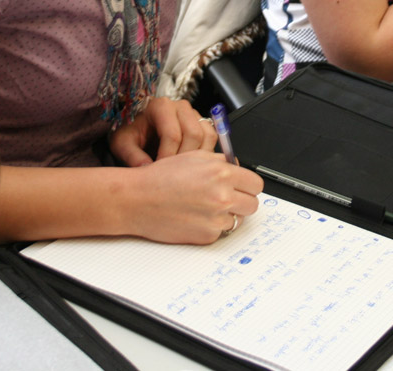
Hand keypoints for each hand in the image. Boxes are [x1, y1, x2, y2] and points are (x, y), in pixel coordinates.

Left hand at [109, 97, 216, 165]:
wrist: (139, 134)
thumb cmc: (131, 137)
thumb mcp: (122, 144)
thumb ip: (132, 156)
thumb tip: (147, 169)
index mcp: (160, 107)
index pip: (172, 134)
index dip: (167, 157)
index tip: (159, 172)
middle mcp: (180, 107)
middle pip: (193, 134)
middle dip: (183, 159)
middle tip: (172, 174)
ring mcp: (194, 114)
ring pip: (207, 136)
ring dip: (197, 158)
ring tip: (181, 170)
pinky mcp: (203, 123)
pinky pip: (212, 139)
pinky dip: (206, 154)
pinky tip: (190, 165)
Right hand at [129, 150, 264, 243]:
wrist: (137, 200)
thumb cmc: (159, 178)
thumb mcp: (193, 157)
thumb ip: (220, 161)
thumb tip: (237, 167)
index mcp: (221, 173)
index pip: (255, 184)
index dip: (248, 185)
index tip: (242, 187)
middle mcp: (222, 196)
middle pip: (252, 204)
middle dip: (242, 201)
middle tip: (228, 198)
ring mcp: (216, 218)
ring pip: (238, 220)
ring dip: (226, 215)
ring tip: (205, 207)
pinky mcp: (207, 236)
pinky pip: (220, 232)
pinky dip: (211, 226)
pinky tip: (195, 217)